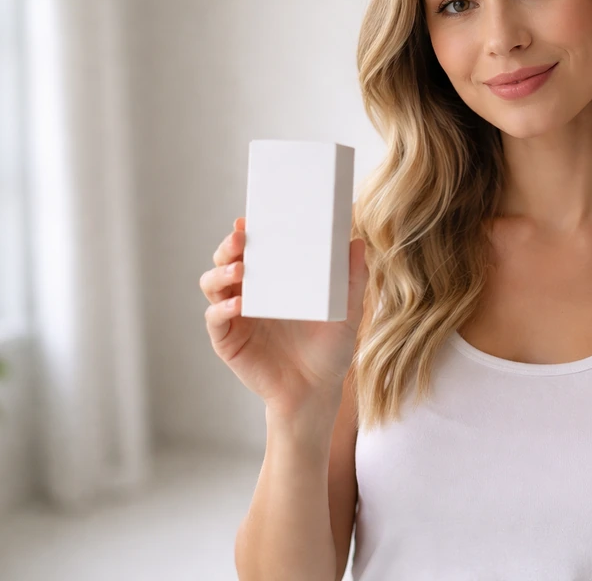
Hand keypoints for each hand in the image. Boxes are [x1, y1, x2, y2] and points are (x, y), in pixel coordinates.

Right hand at [199, 217, 369, 416]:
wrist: (316, 392)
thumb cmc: (329, 350)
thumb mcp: (347, 311)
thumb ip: (352, 278)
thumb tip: (357, 242)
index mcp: (273, 282)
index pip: (252, 250)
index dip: (245, 234)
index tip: (249, 220)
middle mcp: (249, 295)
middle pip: (225, 261)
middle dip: (228, 247)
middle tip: (240, 239)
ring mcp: (235, 317)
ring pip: (212, 285)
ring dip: (220, 273)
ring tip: (239, 270)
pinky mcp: (228, 341)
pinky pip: (215, 320)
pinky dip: (221, 309)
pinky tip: (238, 306)